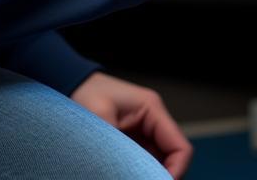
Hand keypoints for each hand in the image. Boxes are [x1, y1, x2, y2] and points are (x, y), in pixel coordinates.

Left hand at [70, 71, 192, 178]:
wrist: (75, 85)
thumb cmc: (87, 95)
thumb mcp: (101, 122)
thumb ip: (118, 150)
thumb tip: (128, 173)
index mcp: (152, 110)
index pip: (180, 147)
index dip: (176, 171)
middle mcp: (154, 120)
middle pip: (172, 157)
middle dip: (160, 176)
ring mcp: (145, 131)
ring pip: (158, 162)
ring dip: (149, 174)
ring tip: (130, 177)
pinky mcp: (134, 139)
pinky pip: (144, 161)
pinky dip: (138, 172)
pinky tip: (125, 174)